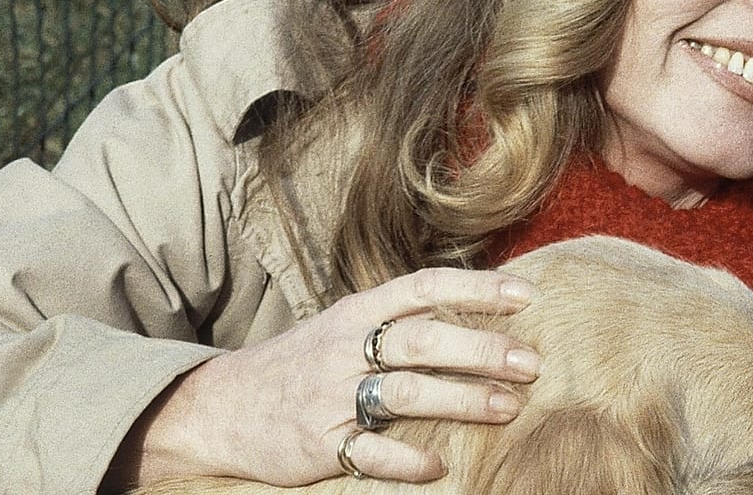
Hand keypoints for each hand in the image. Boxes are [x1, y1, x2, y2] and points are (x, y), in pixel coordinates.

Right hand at [115, 267, 540, 487]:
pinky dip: (406, 458)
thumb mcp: (341, 326)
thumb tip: (475, 313)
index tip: (526, 296)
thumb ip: (397, 320)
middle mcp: (346, 347)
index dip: (476, 287)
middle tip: (531, 363)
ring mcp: (332, 395)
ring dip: (461, 399)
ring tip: (507, 409)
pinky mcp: (320, 442)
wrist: (221, 406)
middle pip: (422, 339)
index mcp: (355, 311)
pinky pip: (369, 451)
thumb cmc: (299, 364)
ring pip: (404, 391)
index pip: (423, 288)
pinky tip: (440, 465)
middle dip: (481, 349)